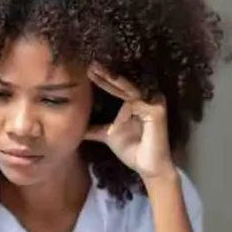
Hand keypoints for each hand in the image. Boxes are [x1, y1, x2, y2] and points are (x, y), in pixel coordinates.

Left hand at [84, 64, 175, 180]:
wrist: (147, 167)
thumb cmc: (131, 149)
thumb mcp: (108, 135)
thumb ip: (94, 129)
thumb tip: (75, 128)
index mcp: (133, 102)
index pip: (116, 88)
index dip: (102, 79)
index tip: (86, 70)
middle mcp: (144, 99)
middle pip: (122, 84)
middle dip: (105, 74)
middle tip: (89, 64)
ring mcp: (152, 102)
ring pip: (128, 89)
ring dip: (112, 80)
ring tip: (96, 71)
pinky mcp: (157, 110)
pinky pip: (137, 101)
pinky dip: (125, 99)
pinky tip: (114, 96)